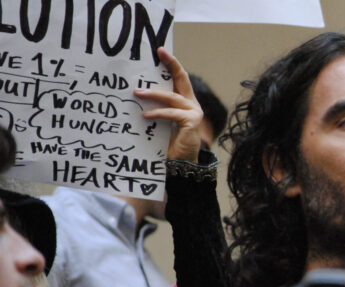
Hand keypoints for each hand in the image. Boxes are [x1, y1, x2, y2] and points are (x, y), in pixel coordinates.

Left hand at [134, 47, 204, 162]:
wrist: (180, 164)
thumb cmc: (168, 143)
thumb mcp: (161, 121)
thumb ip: (157, 107)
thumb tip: (137, 92)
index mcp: (185, 101)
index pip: (179, 78)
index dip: (172, 63)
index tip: (160, 50)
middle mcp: (191, 104)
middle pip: (182, 79)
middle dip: (171, 64)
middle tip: (158, 53)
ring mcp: (193, 113)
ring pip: (172, 97)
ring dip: (153, 93)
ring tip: (137, 92)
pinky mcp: (191, 122)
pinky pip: (171, 114)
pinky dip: (157, 113)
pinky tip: (145, 116)